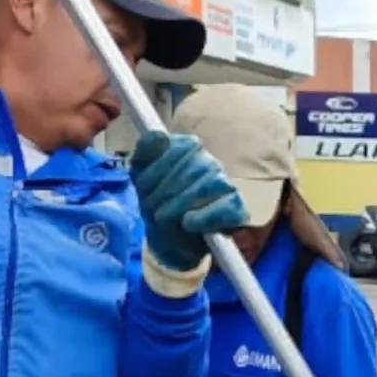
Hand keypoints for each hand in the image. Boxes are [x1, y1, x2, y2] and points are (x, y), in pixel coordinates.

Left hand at [130, 131, 247, 275]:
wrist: (167, 241)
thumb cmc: (156, 204)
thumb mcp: (140, 177)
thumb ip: (145, 152)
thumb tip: (159, 135)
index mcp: (189, 150)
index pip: (184, 145)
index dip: (161, 167)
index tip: (142, 187)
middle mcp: (210, 164)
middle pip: (195, 166)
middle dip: (166, 190)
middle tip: (150, 208)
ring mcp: (225, 185)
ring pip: (210, 184)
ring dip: (180, 204)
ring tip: (163, 217)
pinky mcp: (237, 209)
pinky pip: (227, 207)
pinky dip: (205, 216)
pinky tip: (188, 223)